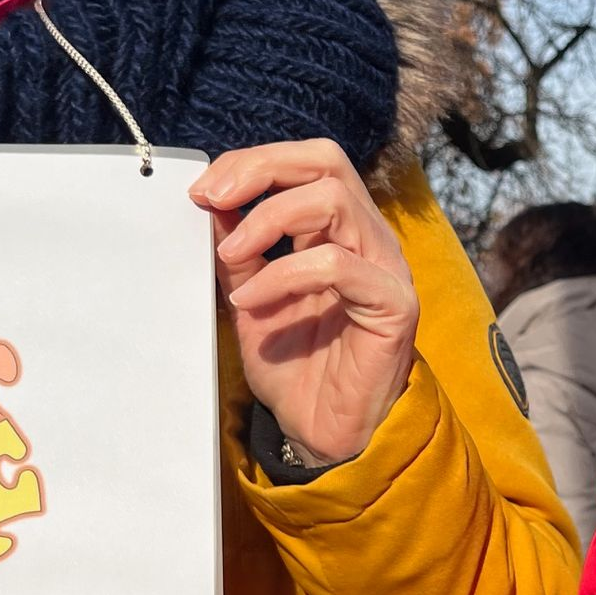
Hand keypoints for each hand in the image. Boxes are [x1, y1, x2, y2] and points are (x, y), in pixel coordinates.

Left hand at [188, 139, 417, 466]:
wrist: (322, 433)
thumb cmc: (294, 367)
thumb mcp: (251, 297)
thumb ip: (239, 251)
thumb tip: (212, 201)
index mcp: (340, 229)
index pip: (308, 162)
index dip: (254, 162)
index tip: (203, 190)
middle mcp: (368, 237)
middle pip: (326, 161)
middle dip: (262, 168)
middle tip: (213, 197)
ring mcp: (385, 267)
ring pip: (334, 199)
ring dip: (268, 218)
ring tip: (229, 254)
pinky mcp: (392, 303)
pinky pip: (337, 264)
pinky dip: (283, 274)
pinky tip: (252, 299)